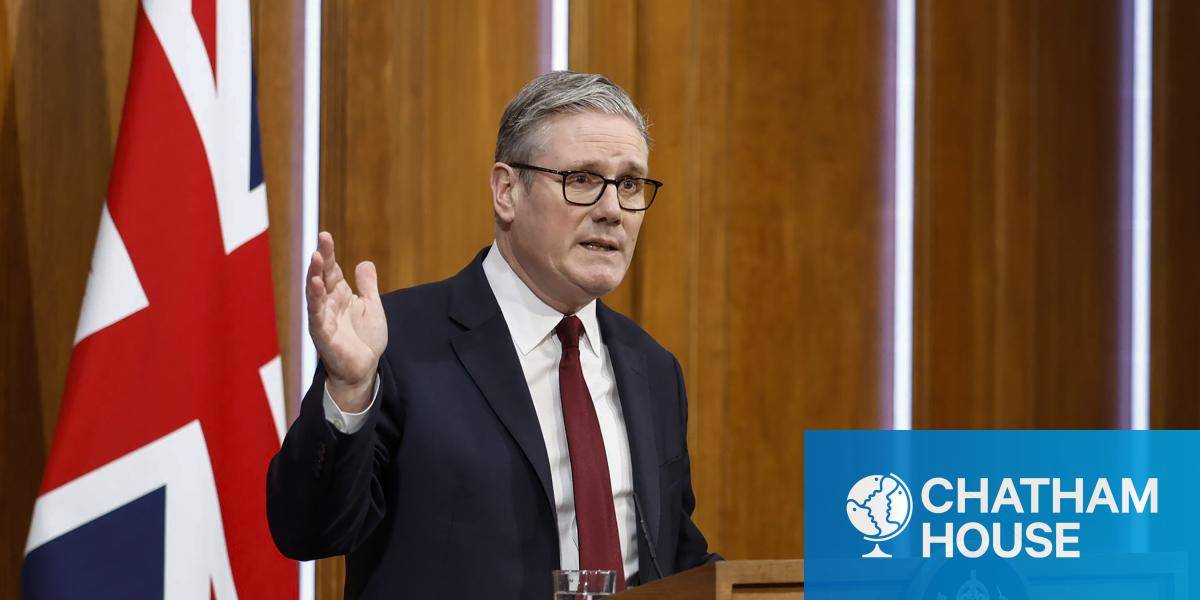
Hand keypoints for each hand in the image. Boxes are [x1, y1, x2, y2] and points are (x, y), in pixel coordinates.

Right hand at [306, 231, 387, 411]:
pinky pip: (316, 314)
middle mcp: (328, 303)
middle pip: (322, 276)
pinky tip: (316, 286)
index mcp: (340, 295)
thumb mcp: (372, 307)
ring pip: (315, 293)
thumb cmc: (365, 339)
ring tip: (316, 258)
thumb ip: (367, 286)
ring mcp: (323, 318)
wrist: (364, 368)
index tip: (325, 235)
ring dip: (315, 275)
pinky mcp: (323, 333)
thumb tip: (364, 262)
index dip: (329, 253)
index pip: (332, 270)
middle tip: (321, 240)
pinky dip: (315, 300)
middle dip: (321, 258)